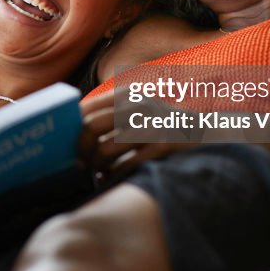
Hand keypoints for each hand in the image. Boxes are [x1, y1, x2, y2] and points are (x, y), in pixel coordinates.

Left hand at [79, 91, 200, 181]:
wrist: (204, 132)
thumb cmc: (160, 124)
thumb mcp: (137, 109)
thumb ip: (109, 114)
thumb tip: (72, 134)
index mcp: (126, 95)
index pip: (84, 108)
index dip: (70, 129)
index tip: (65, 144)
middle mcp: (137, 105)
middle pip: (89, 128)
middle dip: (80, 150)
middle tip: (81, 163)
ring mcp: (150, 125)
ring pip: (104, 150)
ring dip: (97, 166)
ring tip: (99, 170)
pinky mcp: (163, 146)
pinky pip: (125, 166)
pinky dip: (114, 175)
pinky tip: (114, 176)